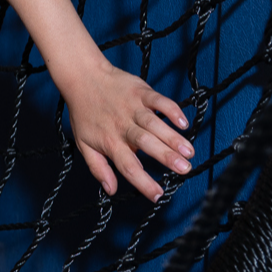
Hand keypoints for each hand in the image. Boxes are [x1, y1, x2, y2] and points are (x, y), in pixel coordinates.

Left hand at [60, 61, 192, 202]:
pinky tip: (183, 123)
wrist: (82, 76)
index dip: (143, 182)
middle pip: (146, 144)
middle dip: (166, 157)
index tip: (157, 195)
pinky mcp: (141, 91)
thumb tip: (110, 190)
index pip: (128, 166)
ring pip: (155, 124)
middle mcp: (123, 126)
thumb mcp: (84, 143)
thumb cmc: (84, 112)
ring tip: (188, 151)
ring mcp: (133, 107)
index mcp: (110, 142)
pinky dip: (172, 110)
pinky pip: (159, 101)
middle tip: (184, 169)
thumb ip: (98, 168)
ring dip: (173, 138)